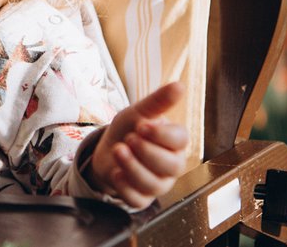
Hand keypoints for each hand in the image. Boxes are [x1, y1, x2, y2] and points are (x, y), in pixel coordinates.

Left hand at [87, 82, 188, 208]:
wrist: (106, 150)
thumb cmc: (128, 130)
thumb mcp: (138, 112)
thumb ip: (158, 102)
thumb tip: (180, 85)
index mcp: (174, 142)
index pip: (181, 140)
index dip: (162, 134)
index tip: (142, 125)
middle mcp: (171, 165)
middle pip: (172, 166)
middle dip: (147, 152)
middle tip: (129, 138)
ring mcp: (158, 183)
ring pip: (154, 184)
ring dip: (133, 167)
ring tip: (118, 150)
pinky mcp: (141, 198)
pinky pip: (138, 200)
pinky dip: (124, 186)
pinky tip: (115, 172)